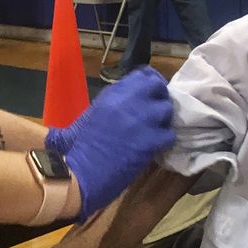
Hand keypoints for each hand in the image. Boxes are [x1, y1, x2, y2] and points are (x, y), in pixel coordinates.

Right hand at [46, 68, 173, 220]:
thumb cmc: (78, 148)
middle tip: (156, 108)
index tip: (150, 90)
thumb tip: (123, 101)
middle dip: (159, 95)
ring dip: (163, 119)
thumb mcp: (90, 115)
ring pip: (167, 109)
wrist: (82, 173)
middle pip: (157, 86)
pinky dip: (164, 140)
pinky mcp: (151, 141)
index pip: (141, 74)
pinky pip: (169, 134)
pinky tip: (156, 146)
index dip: (150, 80)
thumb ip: (110, 103)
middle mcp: (129, 101)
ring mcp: (142, 120)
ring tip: (156, 128)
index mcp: (112, 94)